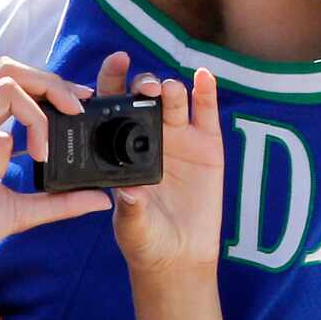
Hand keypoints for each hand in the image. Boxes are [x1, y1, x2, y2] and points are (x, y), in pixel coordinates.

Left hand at [109, 62, 223, 274]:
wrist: (179, 257)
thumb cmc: (146, 240)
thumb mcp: (133, 228)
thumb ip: (131, 211)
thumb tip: (128, 194)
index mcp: (121, 149)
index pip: (113, 105)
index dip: (112, 79)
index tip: (115, 63)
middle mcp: (149, 137)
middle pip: (144, 97)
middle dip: (143, 84)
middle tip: (144, 89)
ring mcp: (180, 138)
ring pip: (174, 100)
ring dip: (169, 89)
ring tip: (167, 91)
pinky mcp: (208, 145)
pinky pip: (206, 112)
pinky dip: (206, 91)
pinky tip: (204, 76)